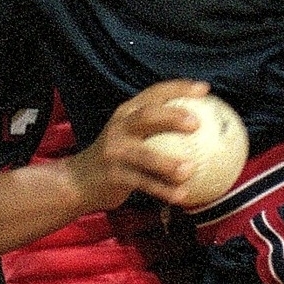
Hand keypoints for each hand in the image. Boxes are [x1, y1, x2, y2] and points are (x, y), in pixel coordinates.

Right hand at [69, 79, 211, 209]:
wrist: (78, 181)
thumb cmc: (116, 157)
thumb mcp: (130, 135)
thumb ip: (157, 128)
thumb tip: (202, 125)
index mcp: (127, 113)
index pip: (154, 93)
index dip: (179, 88)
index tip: (204, 89)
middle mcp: (120, 127)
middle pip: (147, 116)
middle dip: (172, 116)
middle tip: (197, 123)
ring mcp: (115, 152)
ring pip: (145, 155)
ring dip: (169, 163)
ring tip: (190, 170)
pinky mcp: (114, 176)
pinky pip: (144, 183)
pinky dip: (164, 190)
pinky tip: (182, 195)